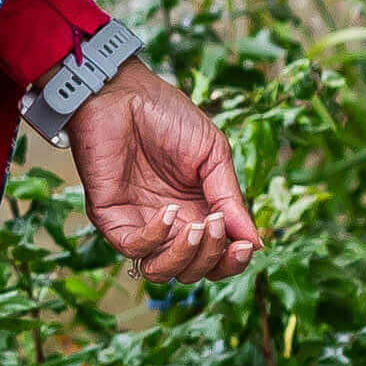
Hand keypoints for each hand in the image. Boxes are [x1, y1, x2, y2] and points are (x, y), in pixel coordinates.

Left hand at [64, 58, 260, 287]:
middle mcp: (168, 226)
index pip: (215, 259)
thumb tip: (255, 243)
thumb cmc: (169, 116)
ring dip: (186, 256)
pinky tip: (171, 212)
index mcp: (197, 212)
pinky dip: (157, 237)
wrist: (126, 93)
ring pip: (161, 271)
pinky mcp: (110, 217)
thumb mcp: (213, 157)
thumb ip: (230, 199)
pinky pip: (133, 248)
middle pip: (191, 272)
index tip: (246, 245)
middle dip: (212, 257)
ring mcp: (138, 223)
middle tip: (219, 224)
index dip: (232, 261)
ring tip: (199, 224)